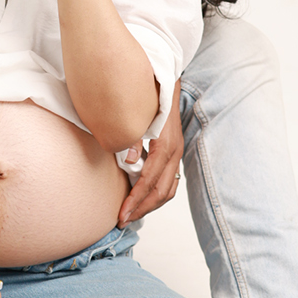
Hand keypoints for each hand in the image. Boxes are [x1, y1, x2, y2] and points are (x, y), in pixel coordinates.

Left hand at [117, 80, 182, 225]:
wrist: (164, 77)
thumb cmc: (148, 95)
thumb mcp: (136, 114)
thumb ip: (132, 137)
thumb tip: (129, 160)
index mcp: (165, 144)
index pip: (150, 181)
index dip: (135, 200)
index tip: (121, 214)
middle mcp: (175, 151)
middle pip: (162, 191)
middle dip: (141, 209)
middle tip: (122, 220)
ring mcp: (177, 151)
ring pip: (168, 189)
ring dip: (149, 205)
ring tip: (130, 214)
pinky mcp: (174, 151)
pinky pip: (169, 180)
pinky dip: (155, 193)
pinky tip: (140, 198)